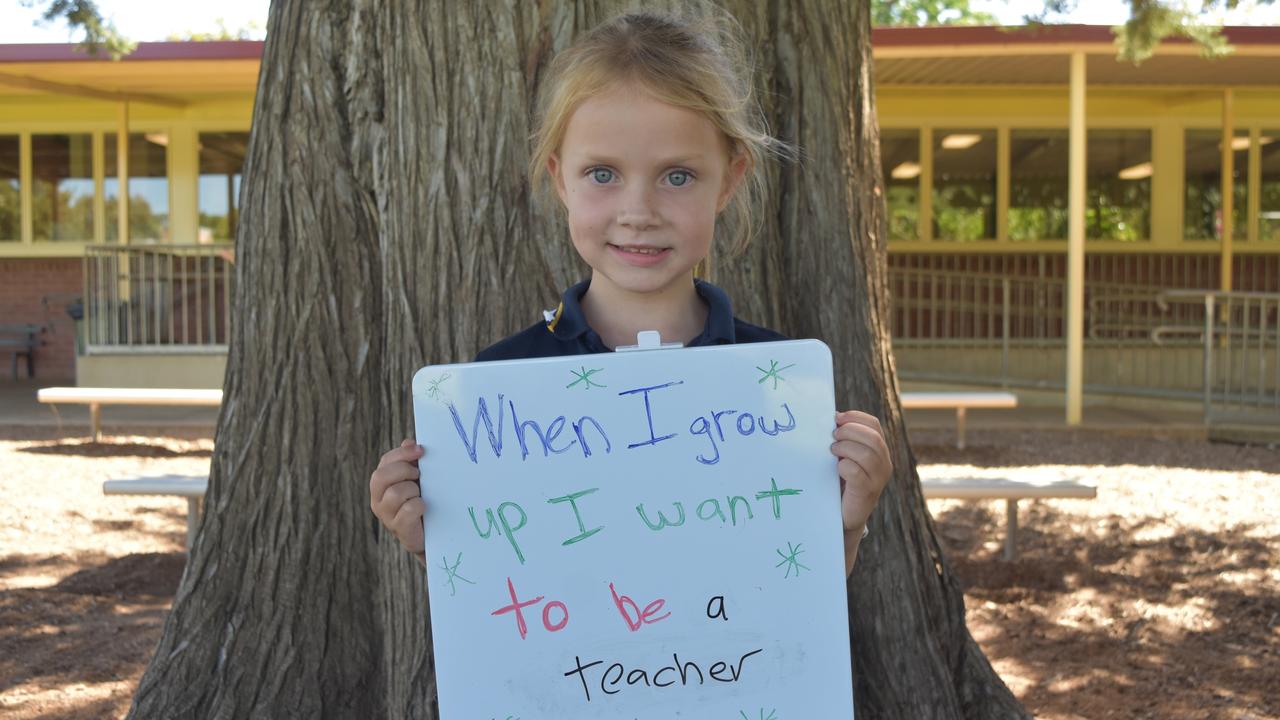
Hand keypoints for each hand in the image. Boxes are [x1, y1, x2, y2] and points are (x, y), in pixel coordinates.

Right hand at [370, 439, 427, 564]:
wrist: (432, 534)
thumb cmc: (422, 502)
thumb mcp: (418, 479)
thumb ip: (412, 461)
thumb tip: (409, 442)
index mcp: (381, 484)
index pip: (384, 462)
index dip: (402, 453)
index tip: (421, 450)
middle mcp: (378, 499)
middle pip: (381, 476)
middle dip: (404, 470)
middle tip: (419, 475)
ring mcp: (386, 516)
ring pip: (395, 493)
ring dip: (413, 490)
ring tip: (421, 495)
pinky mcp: (399, 529)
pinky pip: (409, 509)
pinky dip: (420, 505)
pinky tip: (424, 508)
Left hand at [831, 410, 891, 574]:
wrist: (844, 516)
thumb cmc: (842, 482)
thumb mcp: (846, 457)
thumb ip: (845, 440)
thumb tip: (833, 417)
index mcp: (880, 451)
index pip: (874, 426)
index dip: (856, 418)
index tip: (837, 418)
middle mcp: (884, 464)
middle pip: (873, 437)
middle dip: (850, 431)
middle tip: (833, 435)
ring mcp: (878, 479)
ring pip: (866, 453)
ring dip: (845, 447)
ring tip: (832, 451)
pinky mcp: (867, 492)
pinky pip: (856, 472)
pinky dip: (844, 465)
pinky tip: (837, 468)